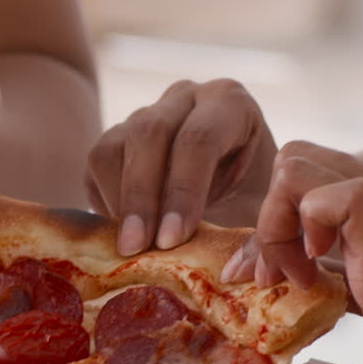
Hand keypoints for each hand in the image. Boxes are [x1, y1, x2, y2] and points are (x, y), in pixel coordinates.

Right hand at [87, 79, 276, 254]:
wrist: (233, 191)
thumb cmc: (253, 200)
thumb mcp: (264, 210)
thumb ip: (254, 230)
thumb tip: (234, 266)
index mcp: (230, 103)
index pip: (199, 138)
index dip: (183, 190)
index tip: (172, 240)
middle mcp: (184, 98)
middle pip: (149, 134)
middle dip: (142, 198)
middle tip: (137, 248)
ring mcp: (144, 113)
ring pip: (114, 147)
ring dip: (119, 202)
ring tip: (129, 247)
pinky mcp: (116, 138)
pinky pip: (98, 162)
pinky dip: (106, 200)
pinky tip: (124, 231)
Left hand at [222, 141, 362, 363]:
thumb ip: (330, 262)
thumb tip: (262, 266)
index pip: (314, 173)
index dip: (282, 219)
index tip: (281, 272)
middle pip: (296, 163)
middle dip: (269, 218)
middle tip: (280, 276)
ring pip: (295, 169)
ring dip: (274, 226)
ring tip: (299, 278)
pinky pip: (328, 197)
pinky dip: (301, 228)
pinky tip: (315, 269)